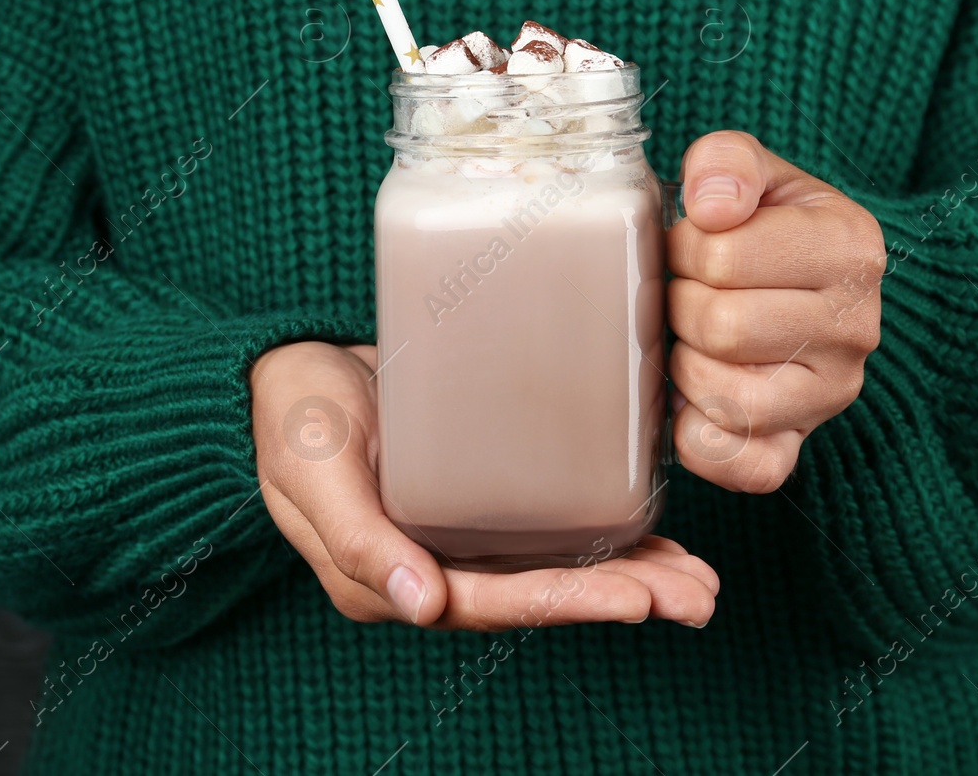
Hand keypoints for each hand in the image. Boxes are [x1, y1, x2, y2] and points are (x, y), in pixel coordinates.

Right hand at [250, 341, 718, 629]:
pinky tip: (653, 531)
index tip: (639, 600)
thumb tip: (418, 606)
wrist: (279, 371)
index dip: (568, 603)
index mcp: (390, 577)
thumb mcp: (312, 470)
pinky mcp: (474, 495)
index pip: (492, 602)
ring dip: (628, 575)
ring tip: (698, 581)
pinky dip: (603, 533)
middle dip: (623, 597)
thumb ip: (357, 540)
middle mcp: (432, 567)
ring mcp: (456, 534)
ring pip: (553, 566)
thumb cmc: (292, 416)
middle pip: (539, 594)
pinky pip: (546, 526)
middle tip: (698, 595)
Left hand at [667, 131, 884, 492]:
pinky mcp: (800, 444)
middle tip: (689, 292)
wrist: (811, 285)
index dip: (685, 246)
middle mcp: (856, 327)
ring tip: (694, 337)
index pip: (722, 254)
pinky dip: (702, 439)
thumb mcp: (756, 172)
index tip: (696, 243)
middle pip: (719, 327)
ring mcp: (832, 394)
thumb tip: (712, 207)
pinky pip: (745, 467)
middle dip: (681, 304)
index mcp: (849, 248)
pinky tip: (691, 403)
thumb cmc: (768, 226)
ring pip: (723, 396)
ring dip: (685, 363)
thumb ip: (727, 161)